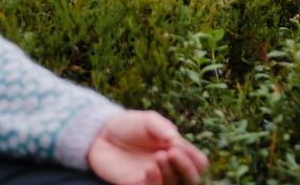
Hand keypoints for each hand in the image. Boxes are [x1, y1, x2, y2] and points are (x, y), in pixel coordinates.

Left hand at [87, 110, 207, 184]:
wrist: (100, 134)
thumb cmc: (128, 125)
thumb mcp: (147, 120)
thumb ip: (163, 127)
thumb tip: (177, 141)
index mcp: (176, 150)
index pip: (198, 163)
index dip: (194, 160)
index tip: (180, 148)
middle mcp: (169, 166)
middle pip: (190, 179)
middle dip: (186, 169)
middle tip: (172, 154)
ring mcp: (155, 177)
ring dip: (170, 174)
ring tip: (159, 157)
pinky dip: (154, 182)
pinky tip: (148, 169)